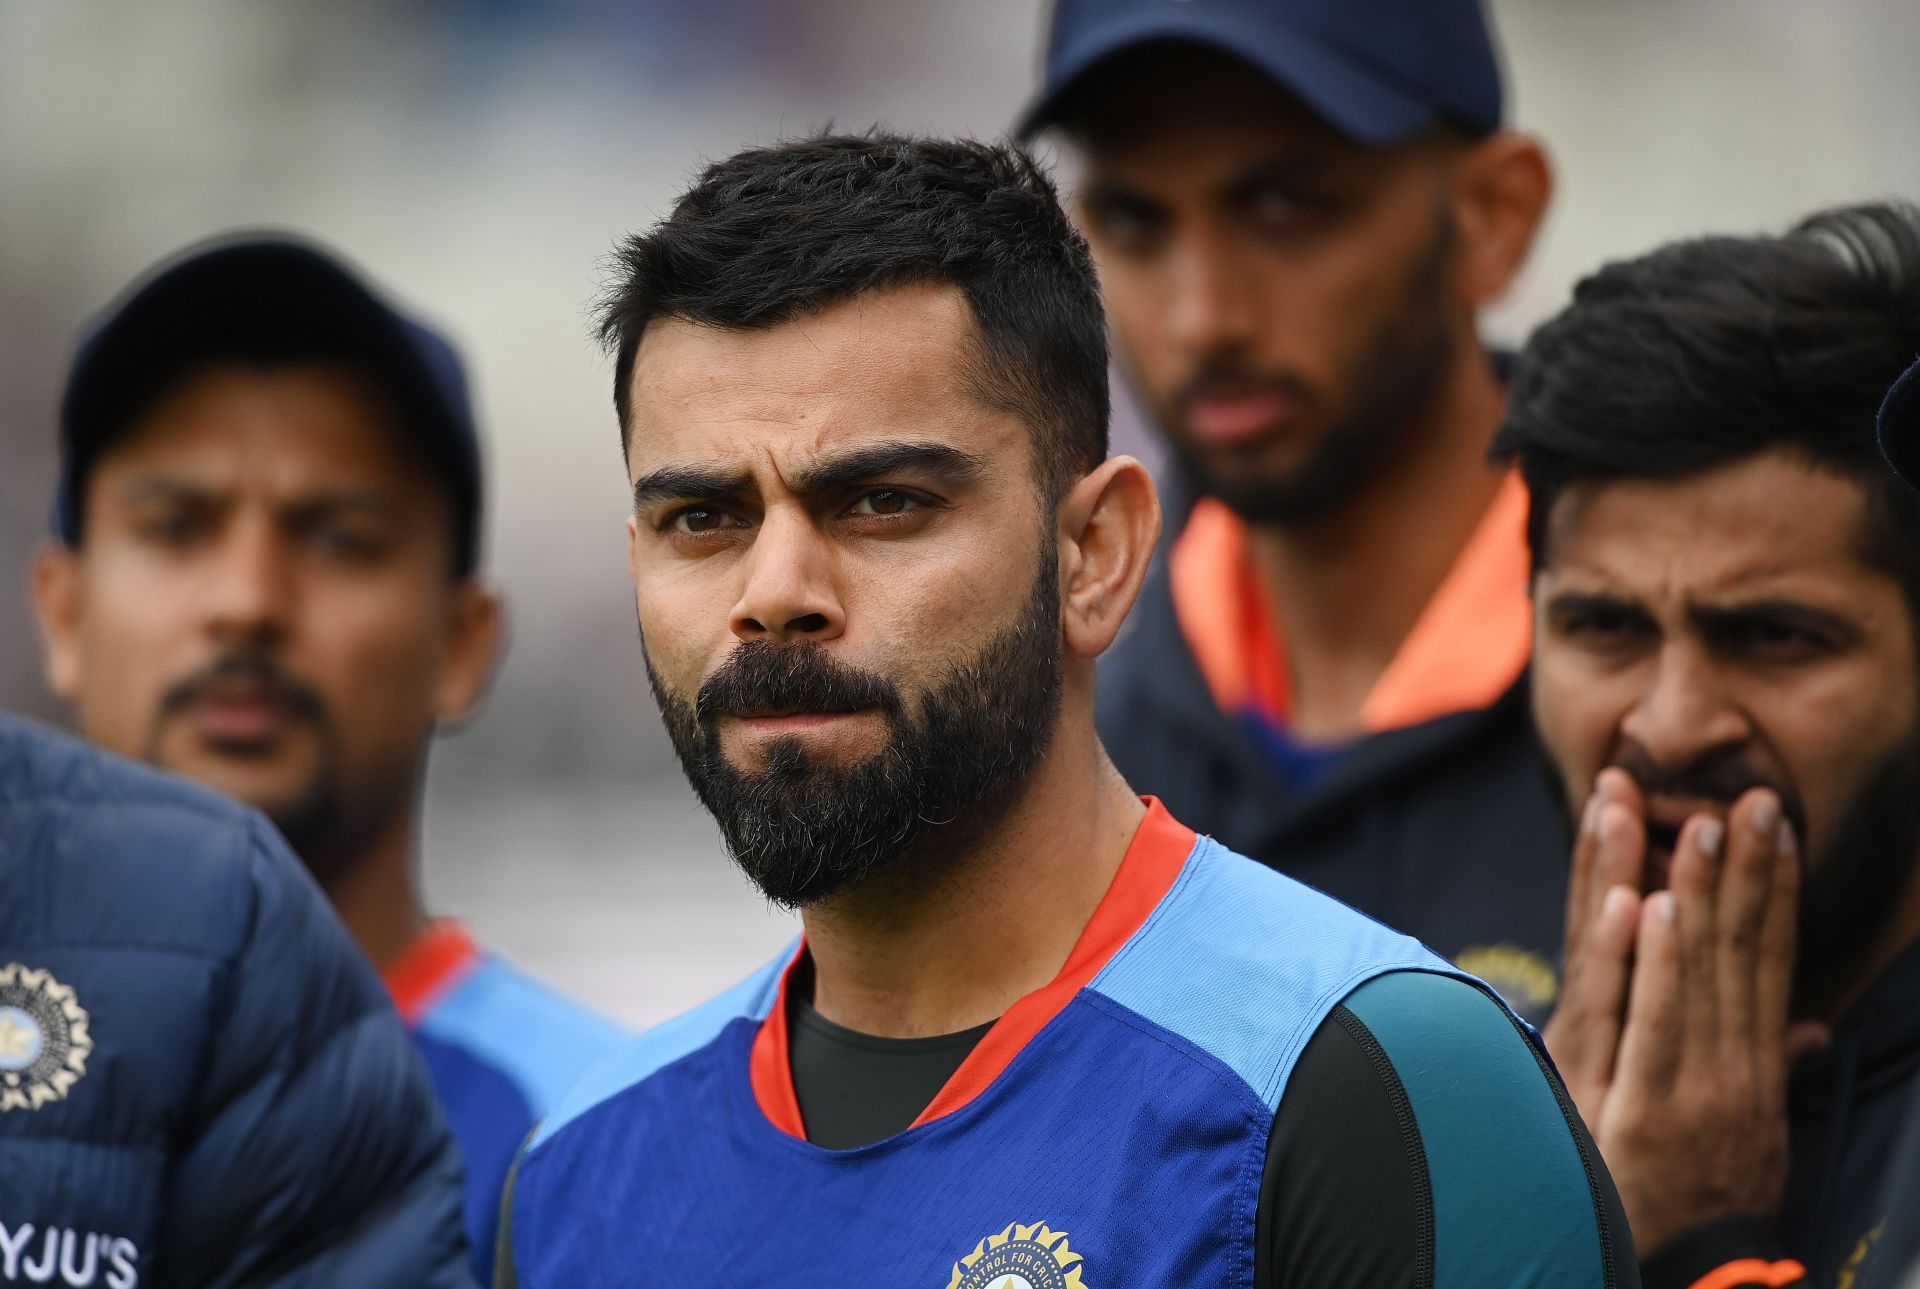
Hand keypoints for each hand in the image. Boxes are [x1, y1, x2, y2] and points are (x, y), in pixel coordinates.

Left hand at [1545, 781, 1828, 1254]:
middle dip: (1746, 873)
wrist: (1684, 1277)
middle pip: (1742, 955)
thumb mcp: (1737, 1130)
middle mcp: (1735, 1072)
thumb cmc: (1692, 1201)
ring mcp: (1696, 1090)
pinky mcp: (1648, 1110)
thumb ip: (1766, 1068)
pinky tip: (1648, 905)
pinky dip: (1652, 962)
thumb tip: (1802, 1025)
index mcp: (1752, 1069)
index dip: (1772, 891)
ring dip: (1700, 895)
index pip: (1767, 962)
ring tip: (1703, 826)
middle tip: (1750, 797)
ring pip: (1698, 974)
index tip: (1774, 826)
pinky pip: (1652, 1024)